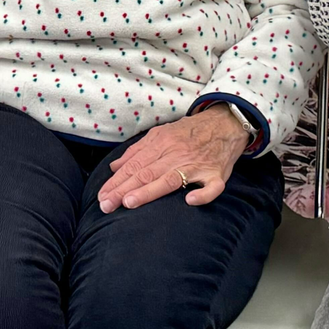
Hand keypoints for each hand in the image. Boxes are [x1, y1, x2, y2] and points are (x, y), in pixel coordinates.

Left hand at [97, 108, 248, 212]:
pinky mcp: (217, 175)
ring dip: (150, 191)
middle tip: (107, 205)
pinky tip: (189, 201)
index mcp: (162, 143)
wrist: (226, 123)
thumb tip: (114, 168)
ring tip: (130, 202)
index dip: (116, 181)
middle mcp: (177, 153)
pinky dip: (202, 194)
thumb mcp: (161, 134)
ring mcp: (198, 165)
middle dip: (124, 189)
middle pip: (147, 173)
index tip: (102, 196)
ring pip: (171, 179)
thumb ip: (137, 151)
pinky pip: (212, 187)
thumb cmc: (190, 132)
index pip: (134, 165)